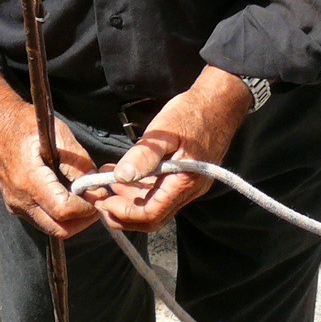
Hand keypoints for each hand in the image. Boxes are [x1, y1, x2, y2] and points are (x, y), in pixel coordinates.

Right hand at [0, 72, 98, 237]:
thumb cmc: (24, 124)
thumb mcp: (58, 134)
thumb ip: (78, 163)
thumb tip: (95, 185)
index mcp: (29, 180)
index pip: (64, 210)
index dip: (87, 206)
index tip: (100, 192)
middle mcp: (19, 199)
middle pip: (59, 229)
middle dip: (83, 220)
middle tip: (97, 201)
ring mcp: (15, 205)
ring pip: (50, 227)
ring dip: (72, 220)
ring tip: (85, 198)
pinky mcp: (15, 205)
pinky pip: (41, 219)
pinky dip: (59, 215)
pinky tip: (69, 196)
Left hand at [85, 66, 251, 231]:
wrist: (220, 102)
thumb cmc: (192, 112)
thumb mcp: (164, 131)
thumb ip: (143, 156)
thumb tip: (121, 177)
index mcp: (184, 182)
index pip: (150, 214)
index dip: (123, 213)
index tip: (102, 200)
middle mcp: (190, 191)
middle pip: (153, 219)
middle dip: (123, 214)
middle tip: (100, 198)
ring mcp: (191, 187)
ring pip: (156, 208)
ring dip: (130, 202)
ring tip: (109, 183)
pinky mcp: (188, 179)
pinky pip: (162, 195)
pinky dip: (142, 192)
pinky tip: (128, 178)